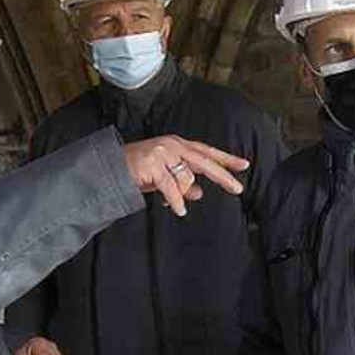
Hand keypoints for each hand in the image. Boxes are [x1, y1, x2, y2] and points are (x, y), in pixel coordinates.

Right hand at [122, 136, 250, 216]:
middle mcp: (173, 145)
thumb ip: (183, 183)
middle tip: (238, 189)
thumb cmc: (139, 172)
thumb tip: (199, 193)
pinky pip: (172, 188)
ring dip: (181, 195)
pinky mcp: (153, 164)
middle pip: (205, 161)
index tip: (244, 164)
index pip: (207, 152)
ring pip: (186, 179)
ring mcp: (163, 153)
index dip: (225, 158)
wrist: (110, 170)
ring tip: (172, 202)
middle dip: (222, 176)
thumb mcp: (165, 178)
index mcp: (178, 145)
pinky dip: (176, 201)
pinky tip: (179, 209)